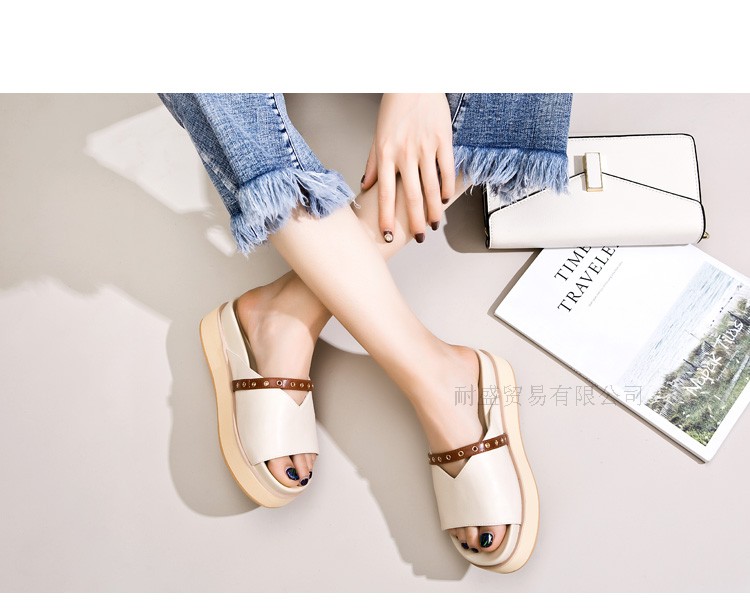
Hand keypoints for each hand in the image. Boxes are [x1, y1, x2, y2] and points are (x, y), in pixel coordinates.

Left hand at [361, 94, 455, 241]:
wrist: (415, 80)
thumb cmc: (395, 108)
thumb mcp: (378, 135)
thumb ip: (373, 162)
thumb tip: (366, 185)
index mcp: (386, 153)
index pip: (385, 193)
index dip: (386, 217)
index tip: (387, 235)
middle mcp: (405, 153)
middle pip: (411, 196)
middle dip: (414, 221)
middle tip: (419, 238)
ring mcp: (425, 147)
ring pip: (431, 187)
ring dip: (433, 210)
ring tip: (433, 224)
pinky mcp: (443, 139)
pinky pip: (446, 169)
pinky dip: (446, 186)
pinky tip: (445, 200)